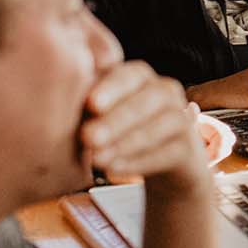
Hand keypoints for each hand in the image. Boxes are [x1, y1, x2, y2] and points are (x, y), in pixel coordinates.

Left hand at [82, 61, 209, 192]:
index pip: (128, 75)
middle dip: (115, 120)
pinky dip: (138, 163)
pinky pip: (166, 153)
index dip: (111, 88)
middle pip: (145, 101)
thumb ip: (86, 108)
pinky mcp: (190, 148)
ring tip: (97, 159)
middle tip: (88, 138)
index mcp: (140, 76)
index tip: (91, 104)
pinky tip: (115, 171)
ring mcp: (182, 118)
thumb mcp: (100, 115)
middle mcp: (166, 91)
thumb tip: (58, 109)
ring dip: (125, 144)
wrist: (162, 162)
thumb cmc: (118, 132)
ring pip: (157, 127)